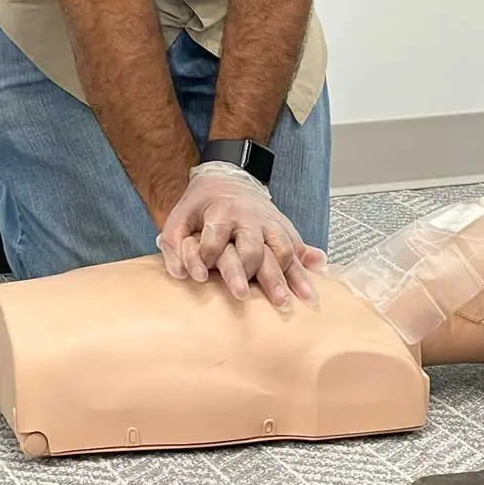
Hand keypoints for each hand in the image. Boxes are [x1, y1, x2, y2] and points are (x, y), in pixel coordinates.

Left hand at [156, 163, 326, 309]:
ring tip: (286, 303)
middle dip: (248, 272)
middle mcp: (249, 217)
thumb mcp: (179, 217)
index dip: (207, 256)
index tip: (202, 277)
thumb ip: (174, 244)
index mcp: (221, 212)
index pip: (215, 238)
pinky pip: (297, 248)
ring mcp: (270, 222)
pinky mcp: (283, 228)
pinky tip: (309, 290)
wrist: (226, 181)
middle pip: (253, 247)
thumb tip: (183, 276)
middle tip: (243, 296)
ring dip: (285, 278)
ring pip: (282, 249)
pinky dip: (305, 269)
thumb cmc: (201, 207)